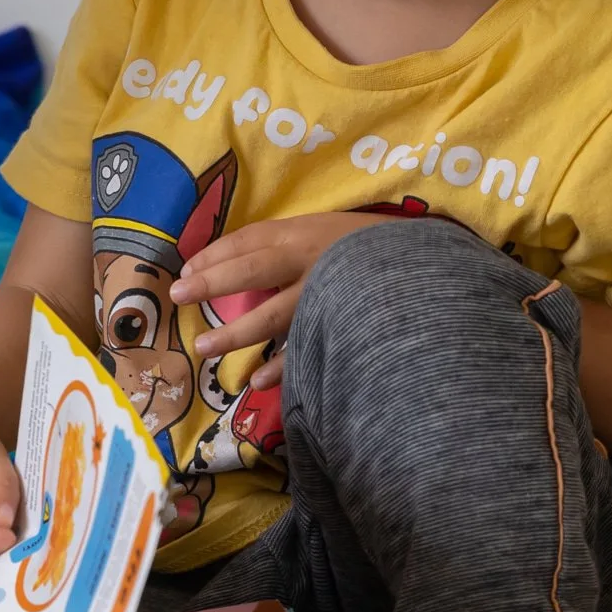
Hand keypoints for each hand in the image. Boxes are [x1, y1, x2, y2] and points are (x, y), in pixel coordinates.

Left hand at [171, 212, 387, 388]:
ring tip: (204, 348)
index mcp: (305, 232)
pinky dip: (282, 369)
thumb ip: (296, 245)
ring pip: (273, 315)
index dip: (214, 255)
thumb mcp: (336, 229)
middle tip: (178, 296)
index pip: (249, 240)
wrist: (434, 268)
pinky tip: (256, 382)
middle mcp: (312, 260)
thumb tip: (248, 264)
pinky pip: (308, 350)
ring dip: (236, 333)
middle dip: (212, 284)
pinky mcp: (346, 328)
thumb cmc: (380, 246)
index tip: (185, 271)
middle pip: (251, 271)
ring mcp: (328, 296)